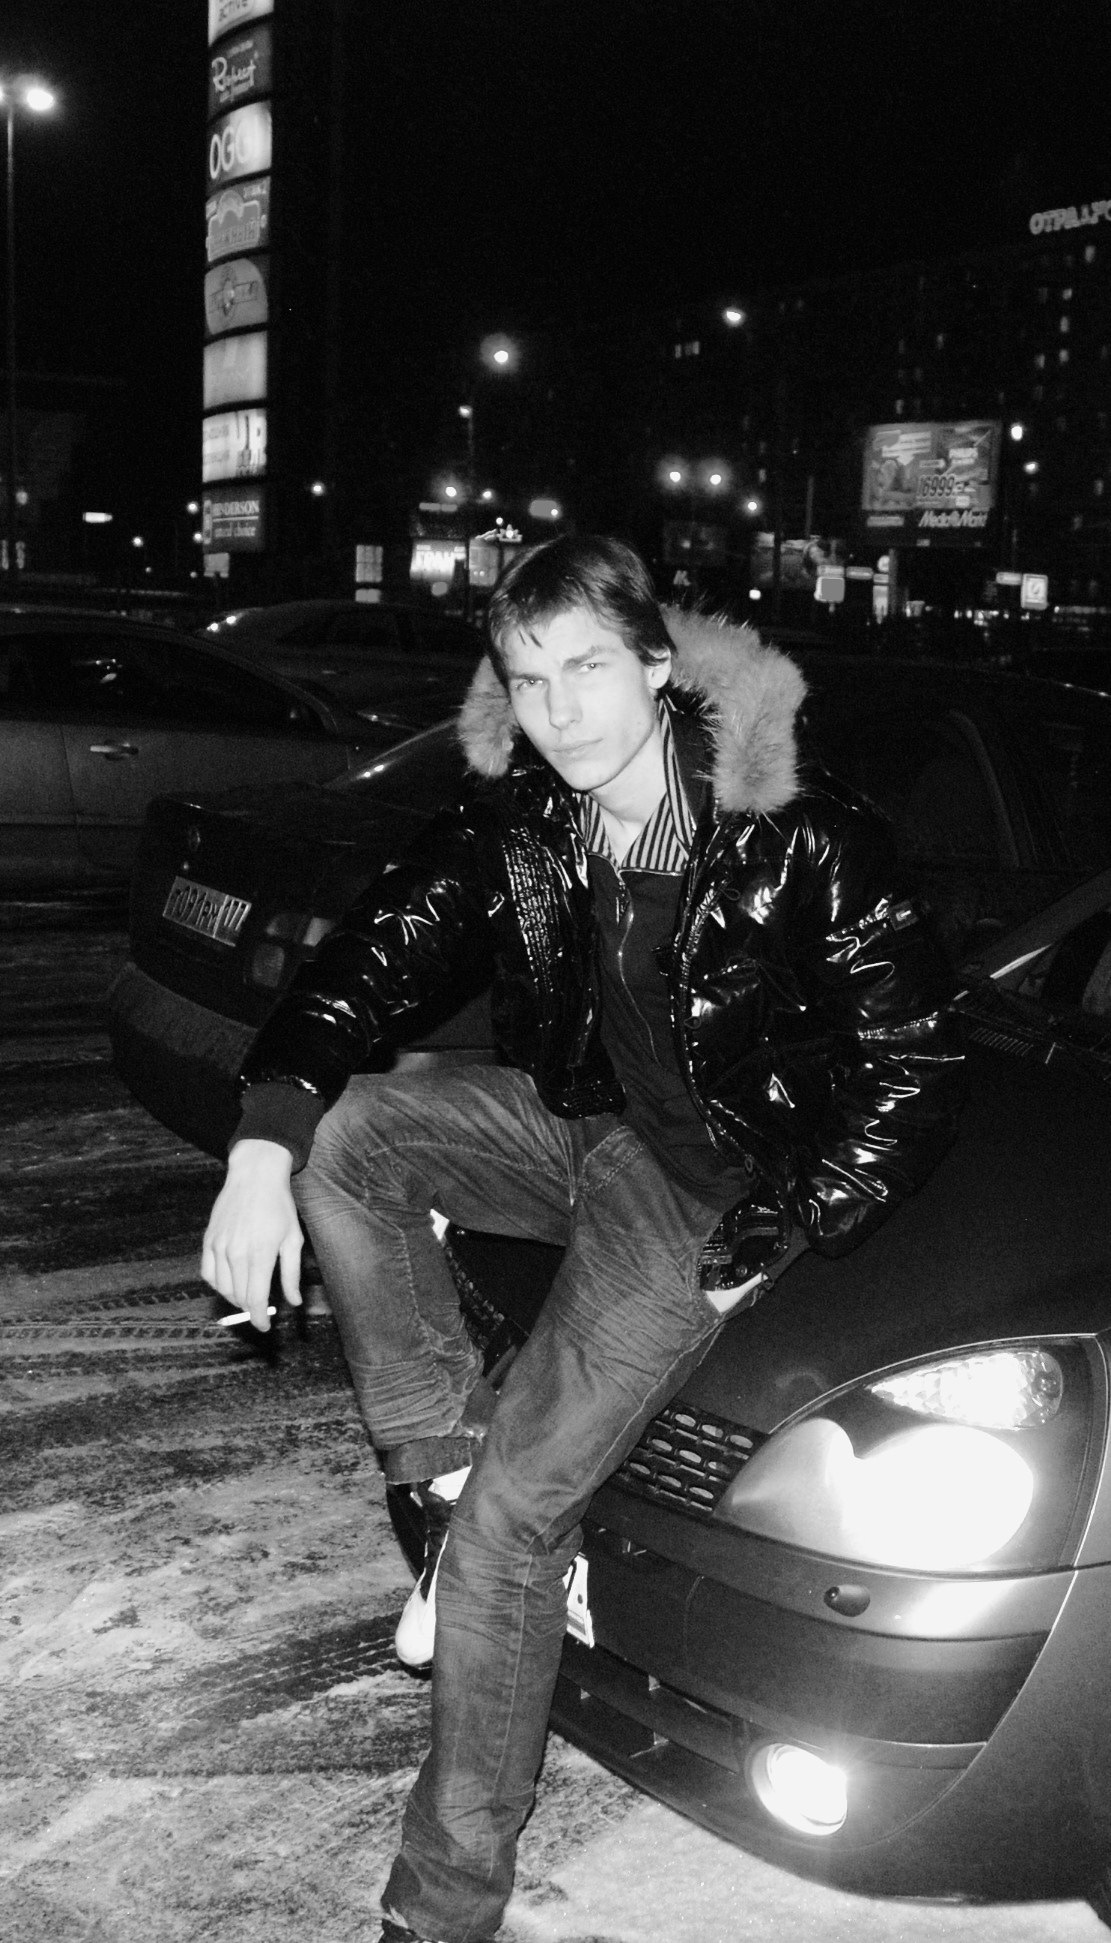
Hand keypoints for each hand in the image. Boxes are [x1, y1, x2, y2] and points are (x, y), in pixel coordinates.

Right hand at [201, 1139, 302, 1330]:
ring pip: (223, 1288)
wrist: (254, 1176)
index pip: (256, 1300)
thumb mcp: (293, 1239)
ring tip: (248, 1295)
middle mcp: (236, 1253)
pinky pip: (208, 1274)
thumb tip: (294, 1302)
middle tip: (262, 1309)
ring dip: (236, 1298)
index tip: (265, 1326)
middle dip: (251, 1309)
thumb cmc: (279, 1206)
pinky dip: (218, 1285)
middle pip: (240, 1297)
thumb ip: (291, 1274)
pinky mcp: (208, 1240)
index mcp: (260, 1254)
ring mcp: (219, 1247)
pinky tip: (230, 1283)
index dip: (260, 1319)